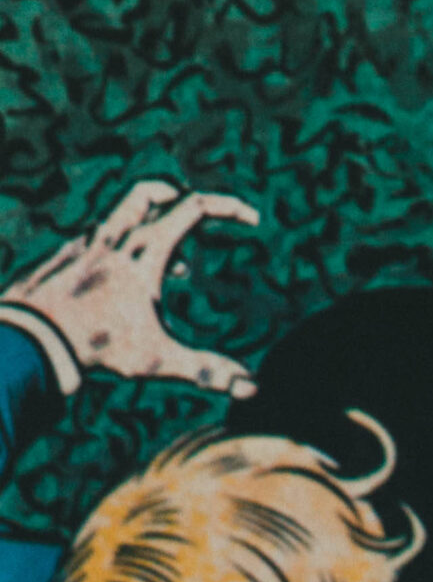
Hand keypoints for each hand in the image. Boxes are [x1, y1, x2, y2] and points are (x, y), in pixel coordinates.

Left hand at [3, 181, 259, 395]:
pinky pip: (92, 241)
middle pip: (152, 192)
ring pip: (119, 216)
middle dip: (177, 197)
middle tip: (193, 217)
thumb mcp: (157, 360)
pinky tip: (113, 282)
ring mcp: (86, 245)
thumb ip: (205, 371)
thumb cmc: (98, 349)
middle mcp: (118, 237)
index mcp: (148, 249)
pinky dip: (113, 250)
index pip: (198, 205)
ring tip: (161, 266)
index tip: (251, 220)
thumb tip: (252, 388)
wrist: (30, 343)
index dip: (230, 207)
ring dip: (145, 229)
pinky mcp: (60, 259)